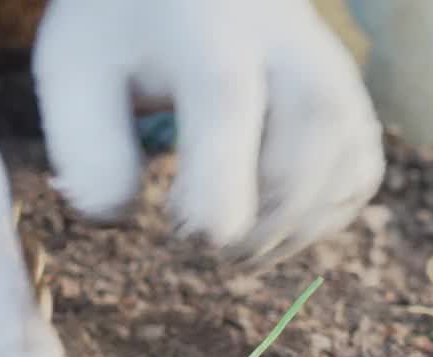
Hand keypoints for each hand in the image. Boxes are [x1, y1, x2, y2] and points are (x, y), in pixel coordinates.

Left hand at [32, 0, 385, 267]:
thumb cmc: (117, 36)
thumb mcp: (73, 74)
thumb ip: (87, 147)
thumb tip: (118, 219)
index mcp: (203, 29)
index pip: (226, 101)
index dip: (216, 187)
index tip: (189, 235)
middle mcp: (281, 38)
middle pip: (311, 126)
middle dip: (265, 213)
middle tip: (204, 248)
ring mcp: (326, 65)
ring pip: (347, 153)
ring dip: (295, 227)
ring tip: (236, 250)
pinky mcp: (346, 98)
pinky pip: (359, 169)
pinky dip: (323, 217)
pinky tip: (271, 229)